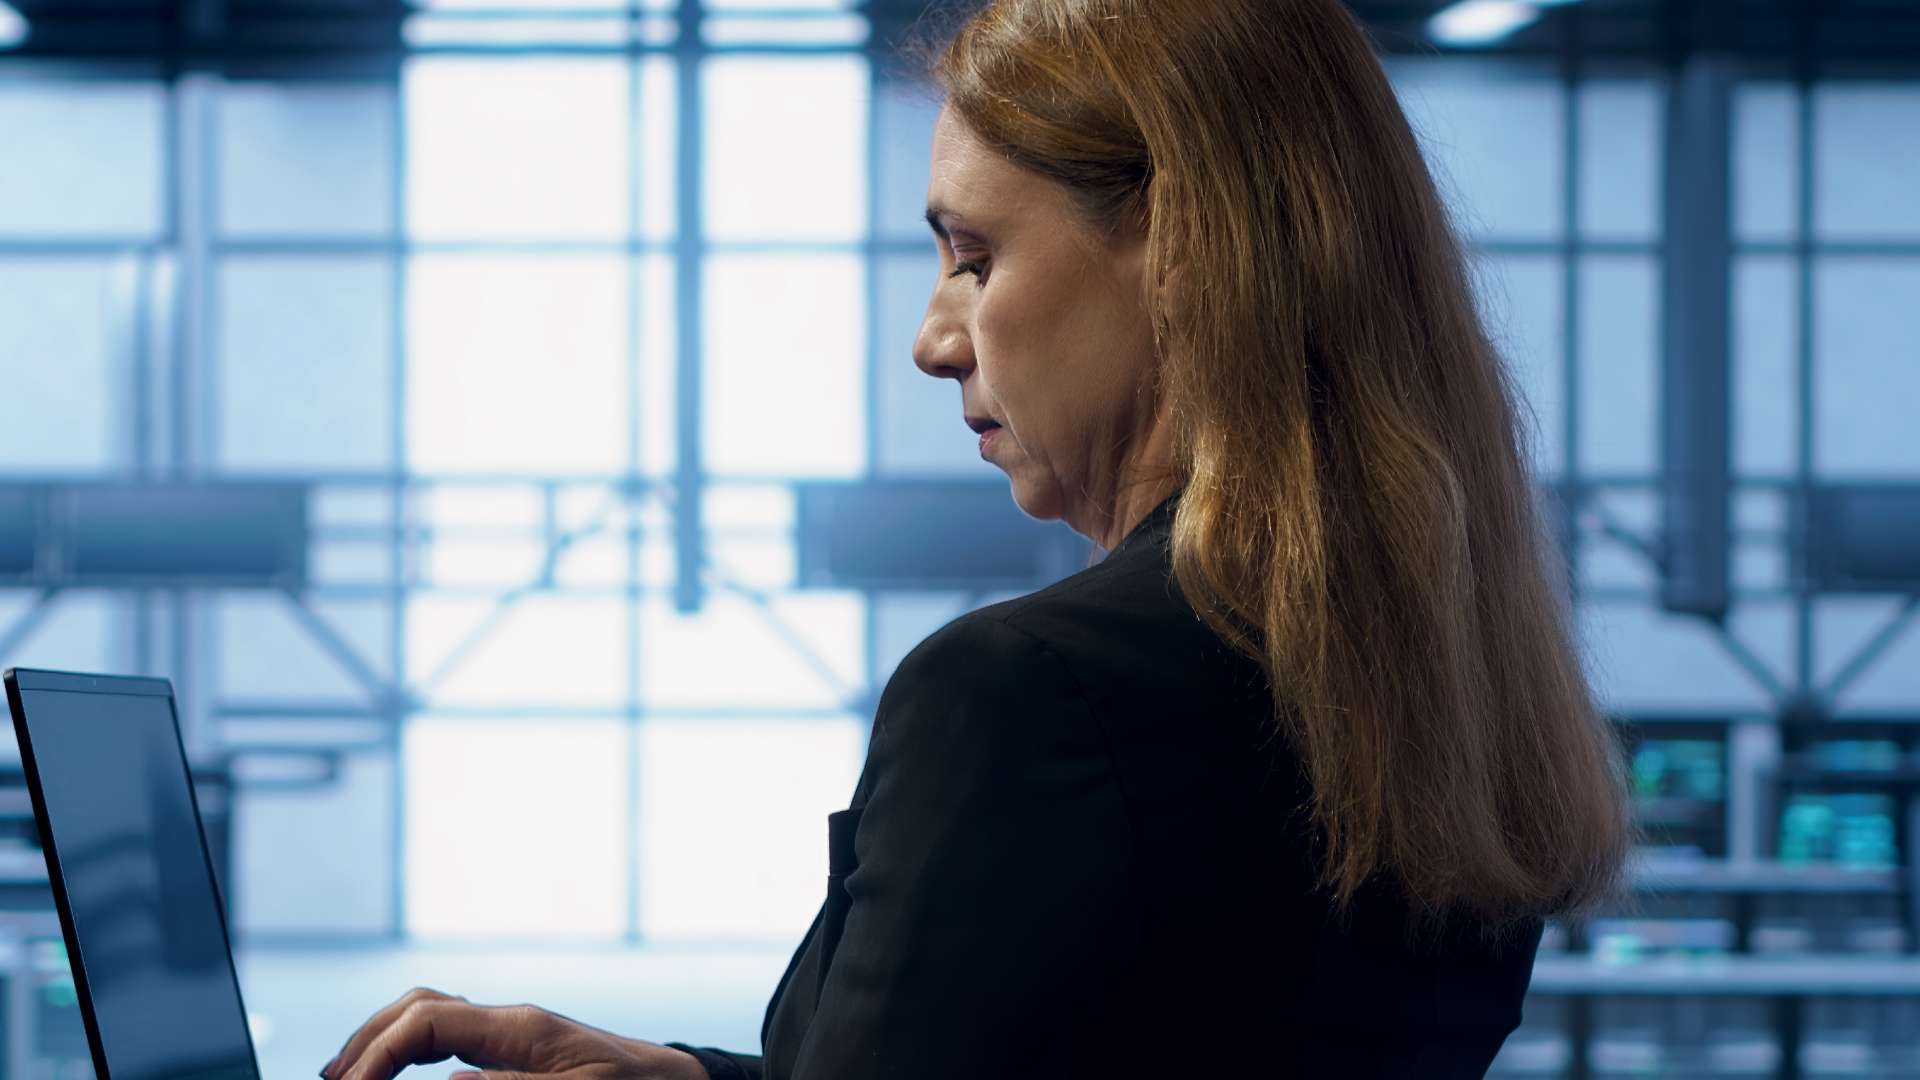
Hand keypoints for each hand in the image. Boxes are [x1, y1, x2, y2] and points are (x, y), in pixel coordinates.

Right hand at [321, 987, 708, 1079]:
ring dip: (383, 1041)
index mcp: (520, 1026)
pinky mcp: (518, 1048)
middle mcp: (511, 1020)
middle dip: (367, 1041)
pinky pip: (450, 1035)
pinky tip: (395, 1075)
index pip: (426, 1022)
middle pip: (418, 1007)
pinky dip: (411, 1050)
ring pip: (429, 1015)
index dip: (377, 1055)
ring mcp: (513, 1031)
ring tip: (347, 1077)